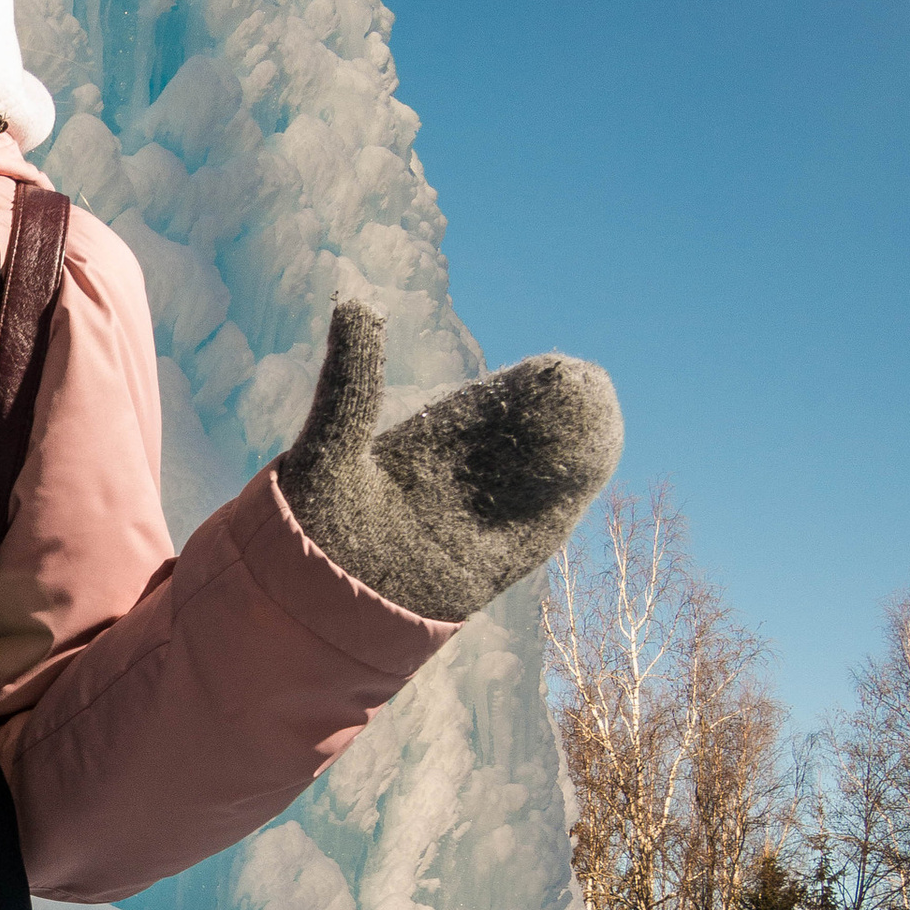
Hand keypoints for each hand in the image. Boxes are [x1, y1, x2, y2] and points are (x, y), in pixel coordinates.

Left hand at [278, 301, 621, 621]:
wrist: (312, 605)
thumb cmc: (310, 527)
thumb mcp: (329, 444)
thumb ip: (350, 381)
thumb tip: (355, 304)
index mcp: (416, 454)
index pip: (478, 414)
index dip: (516, 394)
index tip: (553, 370)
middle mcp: (450, 487)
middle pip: (512, 442)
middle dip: (547, 416)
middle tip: (580, 380)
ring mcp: (472, 525)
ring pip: (530, 480)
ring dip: (566, 450)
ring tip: (599, 408)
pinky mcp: (489, 564)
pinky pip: (536, 527)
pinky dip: (566, 494)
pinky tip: (599, 454)